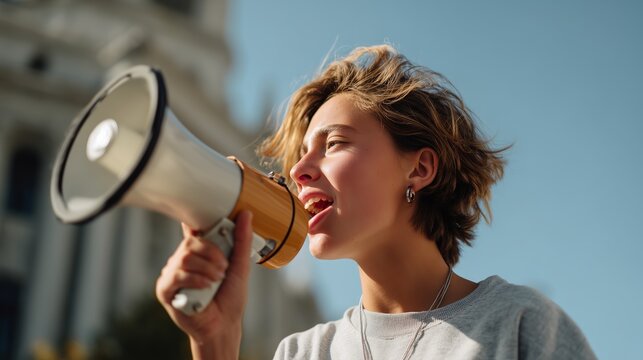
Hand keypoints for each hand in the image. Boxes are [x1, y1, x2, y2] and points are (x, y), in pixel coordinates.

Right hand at [155, 211, 253, 357]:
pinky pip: (177, 275)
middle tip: (223, 267)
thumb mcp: (240, 266)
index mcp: (198, 253)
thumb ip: (242, 241)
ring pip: (184, 257)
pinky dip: (196, 279)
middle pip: (190, 243)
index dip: (196, 222)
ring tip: (216, 279)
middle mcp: (182, 261)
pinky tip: (206, 286)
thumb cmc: (230, 297)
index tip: (205, 222)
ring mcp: (172, 274)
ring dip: (206, 268)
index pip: (192, 230)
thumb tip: (246, 214)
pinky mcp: (166, 290)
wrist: (224, 325)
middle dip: (211, 253)